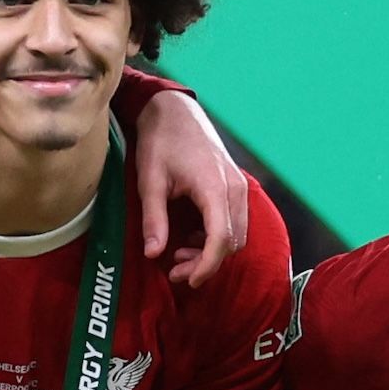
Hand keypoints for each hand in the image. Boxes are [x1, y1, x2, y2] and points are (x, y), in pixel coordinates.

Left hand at [132, 91, 247, 287]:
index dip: (206, 266)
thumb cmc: (161, 141)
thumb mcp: (150, 181)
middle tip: (176, 270)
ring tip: (180, 254)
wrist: (175, 110)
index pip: (221, 239)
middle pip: (233, 241)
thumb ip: (154, 219)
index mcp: (214, 187)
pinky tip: (191, 237)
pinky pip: (234, 221)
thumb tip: (154, 254)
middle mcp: (234, 188)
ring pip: (237, 234)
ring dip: (212, 251)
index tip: (187, 279)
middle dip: (207, 262)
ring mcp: (238, 185)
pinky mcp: (235, 185)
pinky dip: (216, 237)